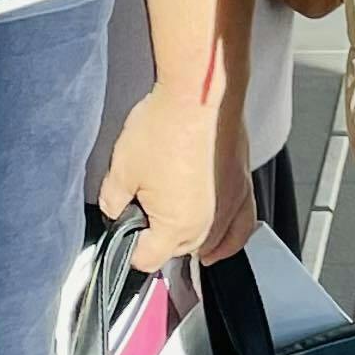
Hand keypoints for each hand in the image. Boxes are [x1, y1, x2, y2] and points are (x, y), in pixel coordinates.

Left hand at [99, 75, 254, 271]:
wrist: (197, 94)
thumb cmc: (164, 127)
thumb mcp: (121, 169)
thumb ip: (113, 202)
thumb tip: (115, 212)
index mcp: (176, 228)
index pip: (147, 259)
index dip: (129, 246)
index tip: (123, 229)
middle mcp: (208, 225)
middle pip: (179, 252)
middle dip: (159, 239)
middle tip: (144, 208)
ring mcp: (230, 206)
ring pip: (210, 243)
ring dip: (190, 240)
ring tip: (173, 225)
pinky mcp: (242, 187)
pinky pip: (241, 227)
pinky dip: (230, 239)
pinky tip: (220, 245)